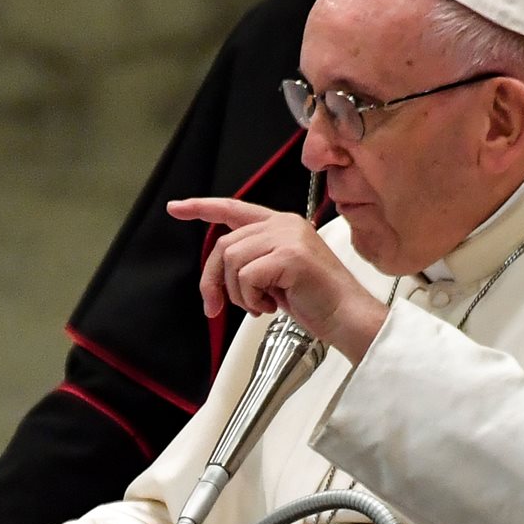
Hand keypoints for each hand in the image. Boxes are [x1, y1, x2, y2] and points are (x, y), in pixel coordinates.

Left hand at [167, 197, 387, 362]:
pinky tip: (271, 306)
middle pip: (224, 245)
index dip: (201, 207)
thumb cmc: (317, 300)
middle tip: (216, 307)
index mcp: (282, 224)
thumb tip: (218, 272)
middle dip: (213, 281)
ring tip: (260, 305)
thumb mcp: (277, 274)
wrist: (347, 316)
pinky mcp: (290, 256)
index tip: (176, 208)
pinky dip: (250, 299)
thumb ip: (253, 261)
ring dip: (238, 294)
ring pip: (232, 261)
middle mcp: (284, 224)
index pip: (233, 208)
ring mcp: (288, 237)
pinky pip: (246, 277)